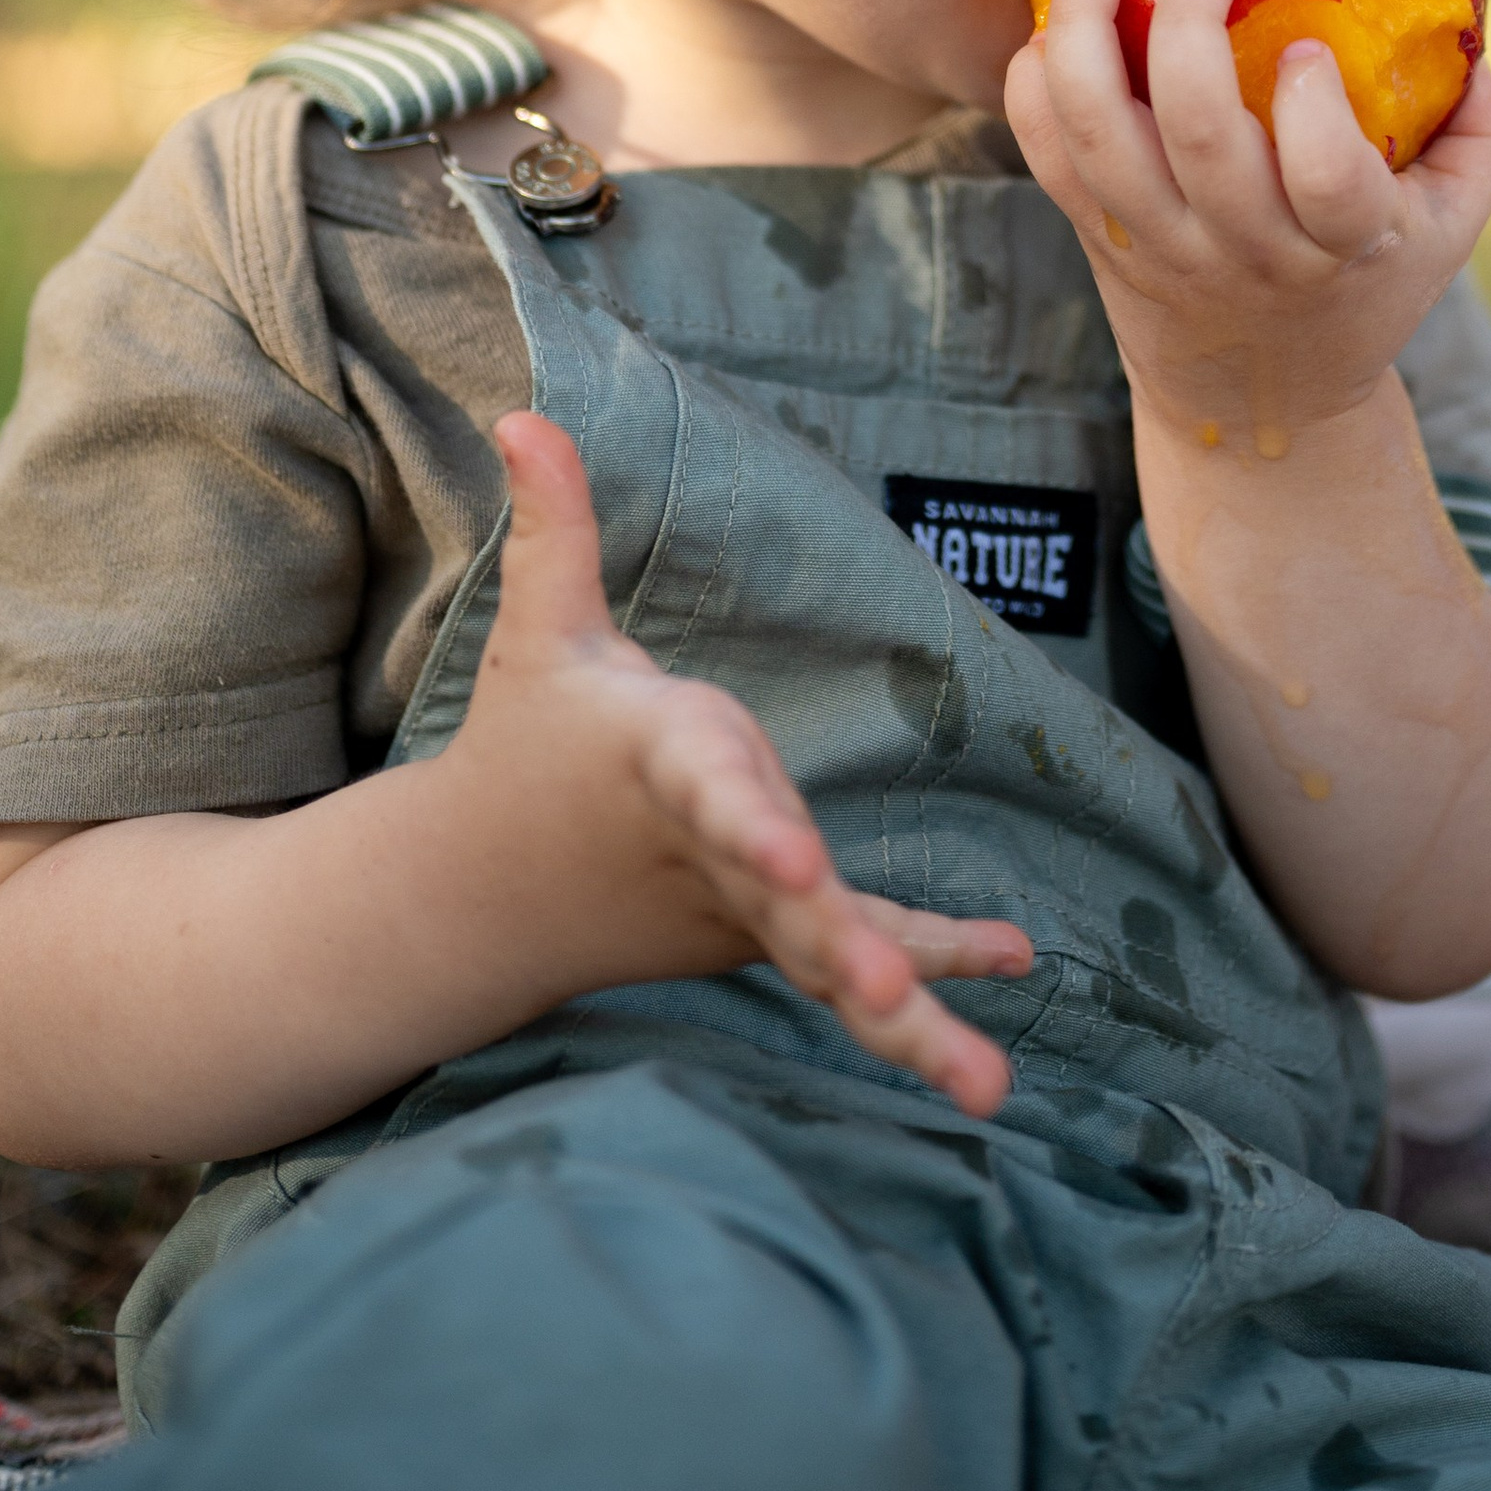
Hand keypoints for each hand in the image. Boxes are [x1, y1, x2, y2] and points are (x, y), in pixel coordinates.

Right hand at [455, 414, 1031, 1114]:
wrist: (477, 897)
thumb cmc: (526, 742)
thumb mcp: (537, 629)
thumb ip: (557, 524)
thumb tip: (520, 405)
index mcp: (656, 766)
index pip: (708, 788)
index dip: (750, 817)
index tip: (795, 856)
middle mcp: (707, 853)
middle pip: (777, 900)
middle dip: (834, 946)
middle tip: (880, 995)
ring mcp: (741, 912)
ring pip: (827, 964)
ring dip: (907, 1018)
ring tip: (987, 1085)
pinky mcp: (769, 937)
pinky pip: (860, 955)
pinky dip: (934, 971)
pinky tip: (1012, 970)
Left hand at [1004, 0, 1490, 450]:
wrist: (1263, 401)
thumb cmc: (1368, 280)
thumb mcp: (1452, 220)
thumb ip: (1475, 117)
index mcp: (1343, 245)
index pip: (1328, 182)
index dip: (1315, 110)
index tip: (1307, 49)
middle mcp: (1243, 250)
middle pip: (1202, 145)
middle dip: (1188, 35)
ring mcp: (1158, 247)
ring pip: (1103, 143)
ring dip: (1084, 37)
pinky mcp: (1095, 239)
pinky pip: (1046, 161)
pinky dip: (1032, 90)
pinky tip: (1049, 26)